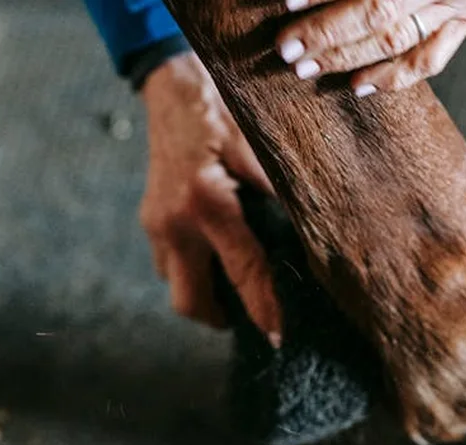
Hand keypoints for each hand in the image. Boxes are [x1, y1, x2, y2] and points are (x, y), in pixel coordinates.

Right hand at [139, 52, 281, 343]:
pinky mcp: (149, 220)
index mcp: (208, 202)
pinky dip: (193, 271)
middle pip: (190, 301)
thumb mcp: (260, 149)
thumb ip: (282, 196)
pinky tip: (218, 260)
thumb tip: (316, 239)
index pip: (243, 271)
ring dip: (205, 295)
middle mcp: (174, 221)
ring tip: (238, 290)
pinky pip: (169, 263)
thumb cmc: (224, 113)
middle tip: (252, 319)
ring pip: (175, 286)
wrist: (175, 87)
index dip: (263, 308)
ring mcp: (155, 223)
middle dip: (220, 318)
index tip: (278, 337)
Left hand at [276, 0, 465, 95]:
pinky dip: (392, 78)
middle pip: (377, 11)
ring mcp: (457, 2)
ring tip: (307, 68)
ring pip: (396, 40)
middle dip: (326, 33)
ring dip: (347, 58)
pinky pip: (428, 61)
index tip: (287, 4)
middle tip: (286, 48)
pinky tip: (358, 86)